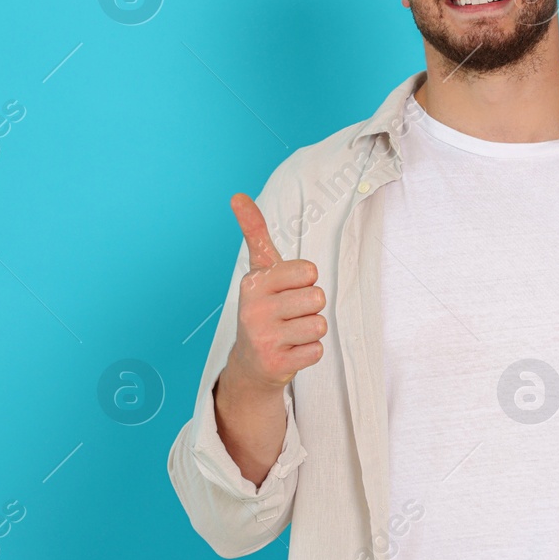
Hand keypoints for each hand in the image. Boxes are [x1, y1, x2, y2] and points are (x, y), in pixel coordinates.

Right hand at [223, 192, 326, 393]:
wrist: (251, 361)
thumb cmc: (265, 306)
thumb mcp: (260, 269)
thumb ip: (254, 232)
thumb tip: (238, 195)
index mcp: (253, 282)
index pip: (309, 271)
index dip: (305, 280)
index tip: (287, 288)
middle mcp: (253, 309)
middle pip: (318, 297)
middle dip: (311, 306)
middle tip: (290, 314)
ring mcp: (263, 339)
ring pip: (320, 324)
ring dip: (311, 329)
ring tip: (290, 332)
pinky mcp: (276, 364)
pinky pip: (317, 350)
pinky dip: (309, 351)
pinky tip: (290, 350)